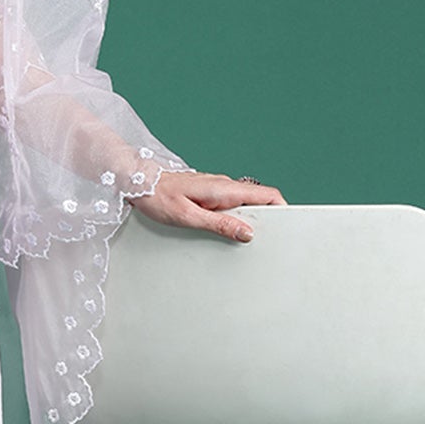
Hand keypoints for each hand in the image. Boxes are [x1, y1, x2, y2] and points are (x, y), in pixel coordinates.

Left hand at [129, 169, 286, 242]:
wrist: (136, 181)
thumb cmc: (157, 197)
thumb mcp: (188, 217)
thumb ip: (219, 225)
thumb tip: (247, 233)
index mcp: (224, 189)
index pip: (267, 194)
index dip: (283, 209)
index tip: (289, 226)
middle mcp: (224, 186)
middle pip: (259, 201)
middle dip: (267, 219)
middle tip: (266, 241)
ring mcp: (216, 189)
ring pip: (244, 204)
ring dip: (249, 221)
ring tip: (245, 242)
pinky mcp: (208, 194)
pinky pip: (229, 205)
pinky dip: (234, 218)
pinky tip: (226, 233)